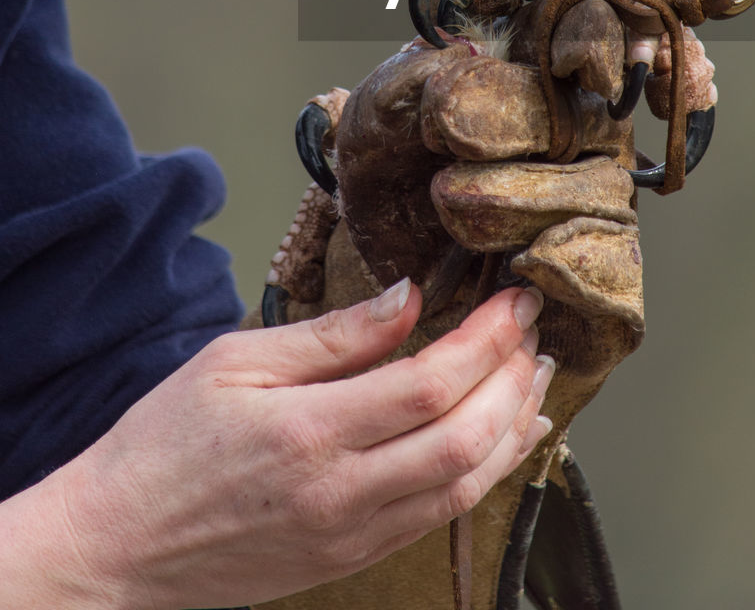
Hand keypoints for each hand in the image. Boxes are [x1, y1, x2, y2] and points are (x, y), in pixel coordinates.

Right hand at [0, 282, 551, 609]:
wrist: (117, 549)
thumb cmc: (163, 444)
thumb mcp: (234, 363)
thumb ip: (332, 335)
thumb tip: (408, 297)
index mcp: (309, 433)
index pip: (432, 383)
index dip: (488, 338)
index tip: (516, 299)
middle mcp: (342, 493)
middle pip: (468, 438)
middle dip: (515, 377)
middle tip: (534, 329)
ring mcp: (351, 536)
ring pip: (466, 485)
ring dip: (514, 428)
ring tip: (534, 377)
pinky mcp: (350, 559)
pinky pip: (438, 518)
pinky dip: (482, 474)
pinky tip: (500, 440)